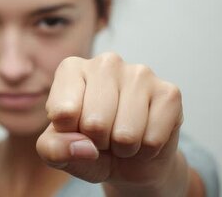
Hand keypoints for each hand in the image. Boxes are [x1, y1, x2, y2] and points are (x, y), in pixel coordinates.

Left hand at [36, 52, 186, 194]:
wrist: (129, 159)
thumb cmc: (86, 146)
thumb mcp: (56, 152)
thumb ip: (53, 149)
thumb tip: (84, 147)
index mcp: (71, 68)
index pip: (63, 112)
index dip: (68, 133)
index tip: (75, 127)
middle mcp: (105, 62)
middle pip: (94, 123)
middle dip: (97, 141)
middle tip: (102, 135)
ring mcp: (140, 73)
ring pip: (125, 134)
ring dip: (122, 148)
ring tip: (121, 136)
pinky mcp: (169, 93)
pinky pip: (152, 139)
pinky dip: (146, 150)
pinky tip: (144, 136)